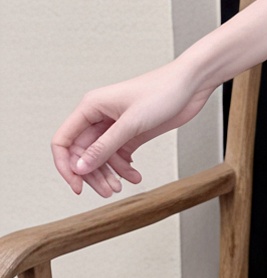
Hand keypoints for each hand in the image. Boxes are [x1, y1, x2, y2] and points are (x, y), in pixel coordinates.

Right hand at [51, 60, 216, 200]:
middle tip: (107, 192)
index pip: (64, 140)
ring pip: (101, 157)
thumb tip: (80, 168)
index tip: (77, 185)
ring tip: (121, 187)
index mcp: (91, 107)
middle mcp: (99, 117)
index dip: (65, 165)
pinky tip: (135, 176)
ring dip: (109, 174)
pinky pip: (118, 156)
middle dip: (93, 174)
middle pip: (83, 154)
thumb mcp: (131, 124)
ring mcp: (115, 126)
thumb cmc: (162, 92)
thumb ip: (104, 147)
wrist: (191, 85)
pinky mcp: (131, 133)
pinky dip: (124, 169)